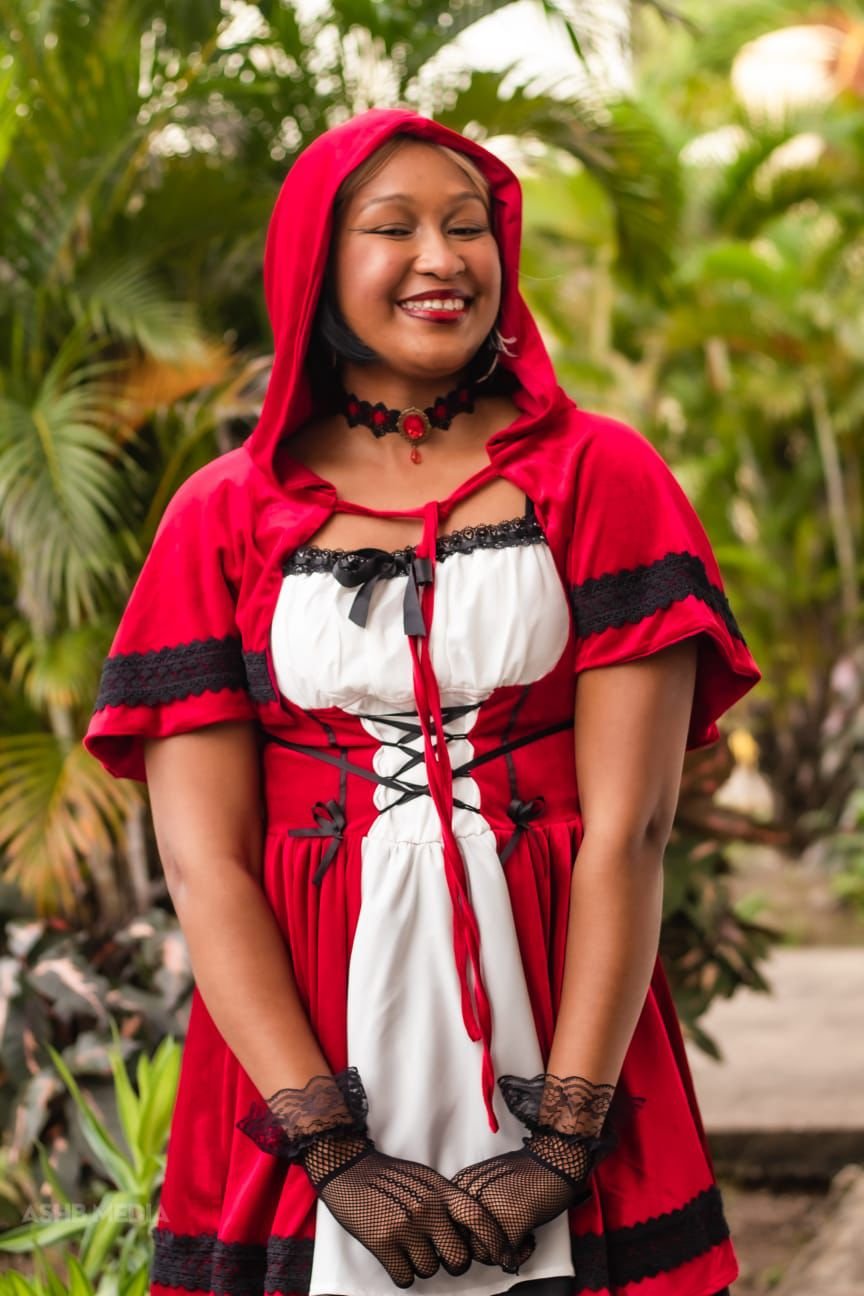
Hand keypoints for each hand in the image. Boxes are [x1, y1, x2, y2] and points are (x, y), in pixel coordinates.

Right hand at [305, 1134, 532, 1287]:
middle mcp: (427, 1209)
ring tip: (410, 1246)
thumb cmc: (392, 1176)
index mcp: (441, 1191)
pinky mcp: (382, 1243)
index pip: (479, 1218)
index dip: (496, 1242)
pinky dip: (403, 1273)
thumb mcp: (427, 1179)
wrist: (350, 1168)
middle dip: (453, 1263)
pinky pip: (405, 1278)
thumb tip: (473, 1230)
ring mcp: (405, 1227)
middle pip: (458, 1258)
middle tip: (442, 1255)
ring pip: (431, 1270)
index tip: (505, 1258)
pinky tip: (397, 1257)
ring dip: (423, 1265)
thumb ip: (449, 1201)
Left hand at [451, 1132, 593, 1248]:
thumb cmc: (524, 1168)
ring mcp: (488, 1213)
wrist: (552, 1160)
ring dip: (499, 1253)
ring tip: (517, 1241)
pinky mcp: (510, 1226)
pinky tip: (528, 1241)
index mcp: (461, 1186)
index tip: (480, 1233)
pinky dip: (519, 1255)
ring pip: (480, 1254)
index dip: (464, 1233)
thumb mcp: (485, 1179)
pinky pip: (506, 1258)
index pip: (448, 1223)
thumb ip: (471, 1200)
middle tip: (499, 1240)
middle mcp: (469, 1199)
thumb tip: (467, 1227)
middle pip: (461, 1241)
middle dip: (480, 1246)